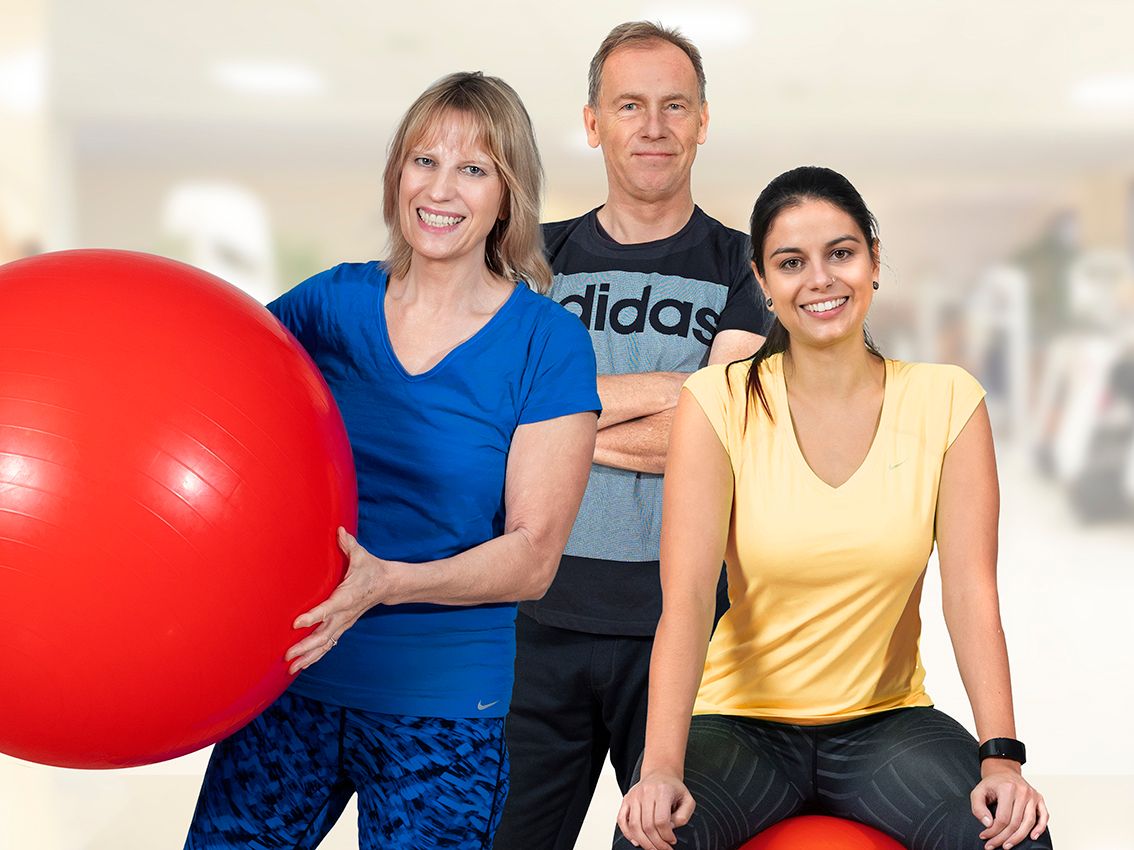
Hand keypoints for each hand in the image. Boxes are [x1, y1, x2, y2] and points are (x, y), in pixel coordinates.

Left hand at [284, 527, 390, 673]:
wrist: (388, 585)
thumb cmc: (372, 569)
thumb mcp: (361, 556)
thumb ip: (348, 545)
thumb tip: (340, 530)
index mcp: (347, 596)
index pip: (328, 608)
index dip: (313, 616)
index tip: (296, 623)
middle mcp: (345, 613)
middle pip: (324, 633)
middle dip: (305, 645)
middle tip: (287, 655)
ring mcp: (344, 622)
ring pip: (326, 643)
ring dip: (309, 656)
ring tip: (291, 668)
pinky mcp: (343, 626)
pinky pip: (329, 644)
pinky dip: (316, 655)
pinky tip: (303, 665)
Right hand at [616, 771, 694, 849]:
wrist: (660, 773)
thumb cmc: (673, 788)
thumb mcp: (688, 800)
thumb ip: (684, 816)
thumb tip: (670, 828)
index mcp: (662, 791)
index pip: (661, 820)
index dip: (667, 835)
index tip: (672, 841)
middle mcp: (646, 792)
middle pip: (647, 826)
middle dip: (656, 843)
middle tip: (663, 849)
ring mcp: (634, 796)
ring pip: (634, 826)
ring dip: (644, 842)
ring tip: (652, 848)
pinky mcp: (626, 800)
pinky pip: (621, 820)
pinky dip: (627, 834)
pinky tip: (636, 841)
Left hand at [970, 761, 1049, 848]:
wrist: (1004, 772)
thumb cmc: (992, 784)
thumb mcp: (978, 791)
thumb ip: (978, 807)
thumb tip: (988, 823)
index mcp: (1007, 788)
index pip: (1002, 817)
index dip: (993, 831)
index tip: (985, 836)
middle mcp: (1022, 792)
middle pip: (1015, 823)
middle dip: (1003, 837)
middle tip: (994, 845)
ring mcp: (1032, 795)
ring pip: (1029, 822)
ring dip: (1018, 838)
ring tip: (1008, 845)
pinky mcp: (1039, 799)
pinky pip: (1044, 816)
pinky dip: (1040, 828)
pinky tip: (1032, 837)